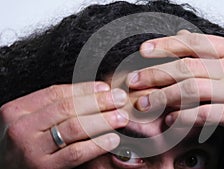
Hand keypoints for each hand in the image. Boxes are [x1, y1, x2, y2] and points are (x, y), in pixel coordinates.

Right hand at [0, 82, 128, 168]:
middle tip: (119, 99)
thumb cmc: (25, 144)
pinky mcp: (43, 168)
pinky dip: (97, 144)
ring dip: (102, 120)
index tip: (105, 88)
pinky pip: (75, 152)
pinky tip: (112, 139)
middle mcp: (21, 127)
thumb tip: (95, 94)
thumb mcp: (31, 121)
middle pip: (67, 107)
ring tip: (120, 117)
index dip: (85, 89)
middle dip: (98, 101)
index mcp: (17, 110)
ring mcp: (31, 149)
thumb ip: (54, 109)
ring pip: (74, 127)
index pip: (56, 92)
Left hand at [126, 30, 223, 154]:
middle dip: (155, 74)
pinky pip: (202, 113)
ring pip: (191, 89)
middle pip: (186, 66)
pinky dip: (181, 116)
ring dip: (162, 96)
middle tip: (134, 81)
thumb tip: (182, 35)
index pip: (193, 43)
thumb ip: (208, 50)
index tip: (144, 51)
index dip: (165, 45)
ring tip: (144, 102)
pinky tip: (168, 119)